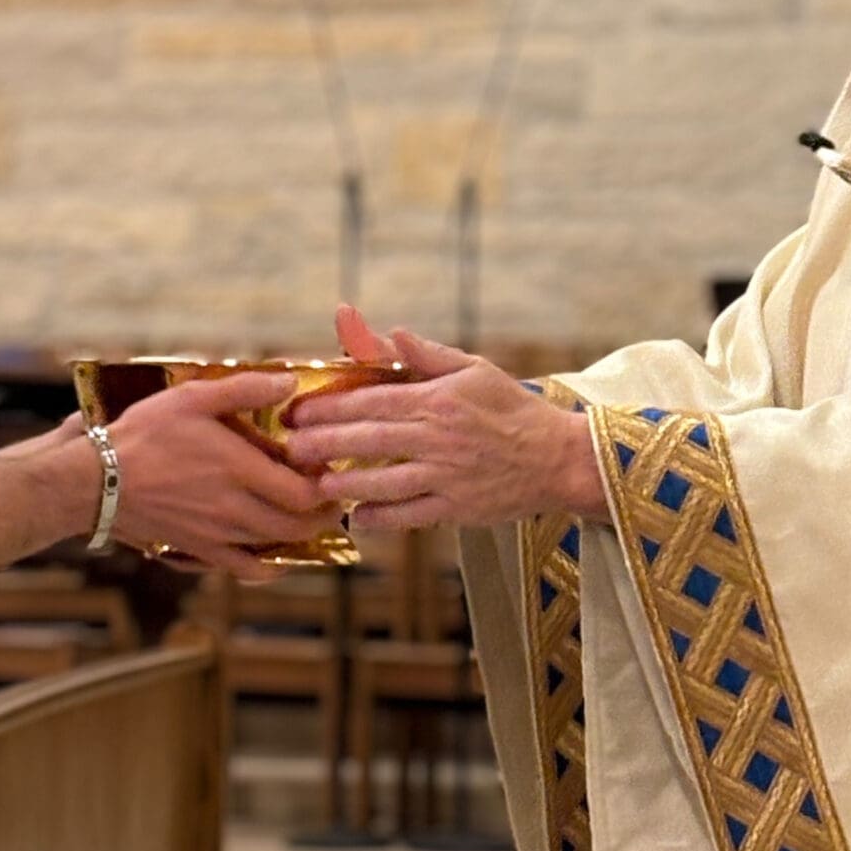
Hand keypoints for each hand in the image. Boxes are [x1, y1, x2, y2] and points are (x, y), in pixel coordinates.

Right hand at [105, 371, 331, 569]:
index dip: (327, 488)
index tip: (333, 473)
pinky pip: (243, 569)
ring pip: (274, 545)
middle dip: (322, 515)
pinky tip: (275, 558)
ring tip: (306, 516)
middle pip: (297, 526)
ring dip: (298, 535)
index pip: (304, 493)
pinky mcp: (198, 550)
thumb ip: (246, 389)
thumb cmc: (144, 435)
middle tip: (332, 499)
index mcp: (239, 469)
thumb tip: (291, 382)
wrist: (96, 482)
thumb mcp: (194, 397)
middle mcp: (234, 509)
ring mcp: (216, 535)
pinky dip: (267, 567)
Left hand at [283, 310, 605, 531]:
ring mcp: (448, 475)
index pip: (373, 401)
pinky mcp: (458, 507)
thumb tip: (393, 331)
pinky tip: (358, 519)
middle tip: (291, 448)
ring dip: (346, 484)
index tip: (298, 411)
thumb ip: (428, 355)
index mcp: (439, 399)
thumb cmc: (512, 409)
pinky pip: (412, 515)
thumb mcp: (474, 370)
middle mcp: (439, 437)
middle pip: (370, 440)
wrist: (558, 458)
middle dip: (325, 444)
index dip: (330, 407)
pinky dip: (383, 518)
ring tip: (316, 485)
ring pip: (386, 481)